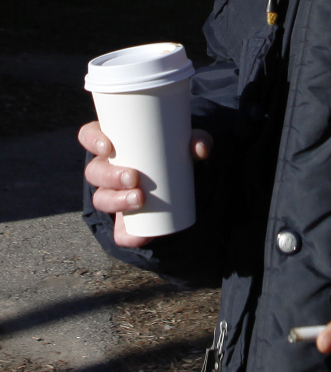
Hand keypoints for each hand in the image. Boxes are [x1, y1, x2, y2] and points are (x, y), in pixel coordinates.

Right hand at [78, 120, 212, 248]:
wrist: (183, 184)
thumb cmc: (176, 152)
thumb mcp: (187, 144)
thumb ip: (198, 140)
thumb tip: (199, 148)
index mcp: (114, 143)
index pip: (90, 135)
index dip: (92, 139)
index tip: (108, 146)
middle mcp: (107, 169)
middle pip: (95, 171)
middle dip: (110, 176)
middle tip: (133, 177)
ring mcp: (113, 196)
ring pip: (102, 199)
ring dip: (116, 200)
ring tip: (139, 199)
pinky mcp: (124, 221)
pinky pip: (120, 232)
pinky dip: (128, 235)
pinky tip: (139, 235)